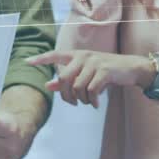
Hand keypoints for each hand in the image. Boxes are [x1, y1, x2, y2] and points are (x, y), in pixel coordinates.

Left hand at [26, 50, 154, 107]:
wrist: (131, 68)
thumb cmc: (106, 71)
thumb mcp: (86, 73)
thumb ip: (67, 79)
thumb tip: (48, 85)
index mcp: (77, 55)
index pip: (55, 55)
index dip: (41, 59)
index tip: (27, 61)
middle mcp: (84, 56)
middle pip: (64, 78)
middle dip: (66, 95)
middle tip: (74, 103)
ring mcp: (94, 63)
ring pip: (77, 87)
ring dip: (82, 100)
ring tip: (88, 102)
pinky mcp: (104, 71)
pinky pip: (91, 90)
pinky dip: (92, 101)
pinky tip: (96, 104)